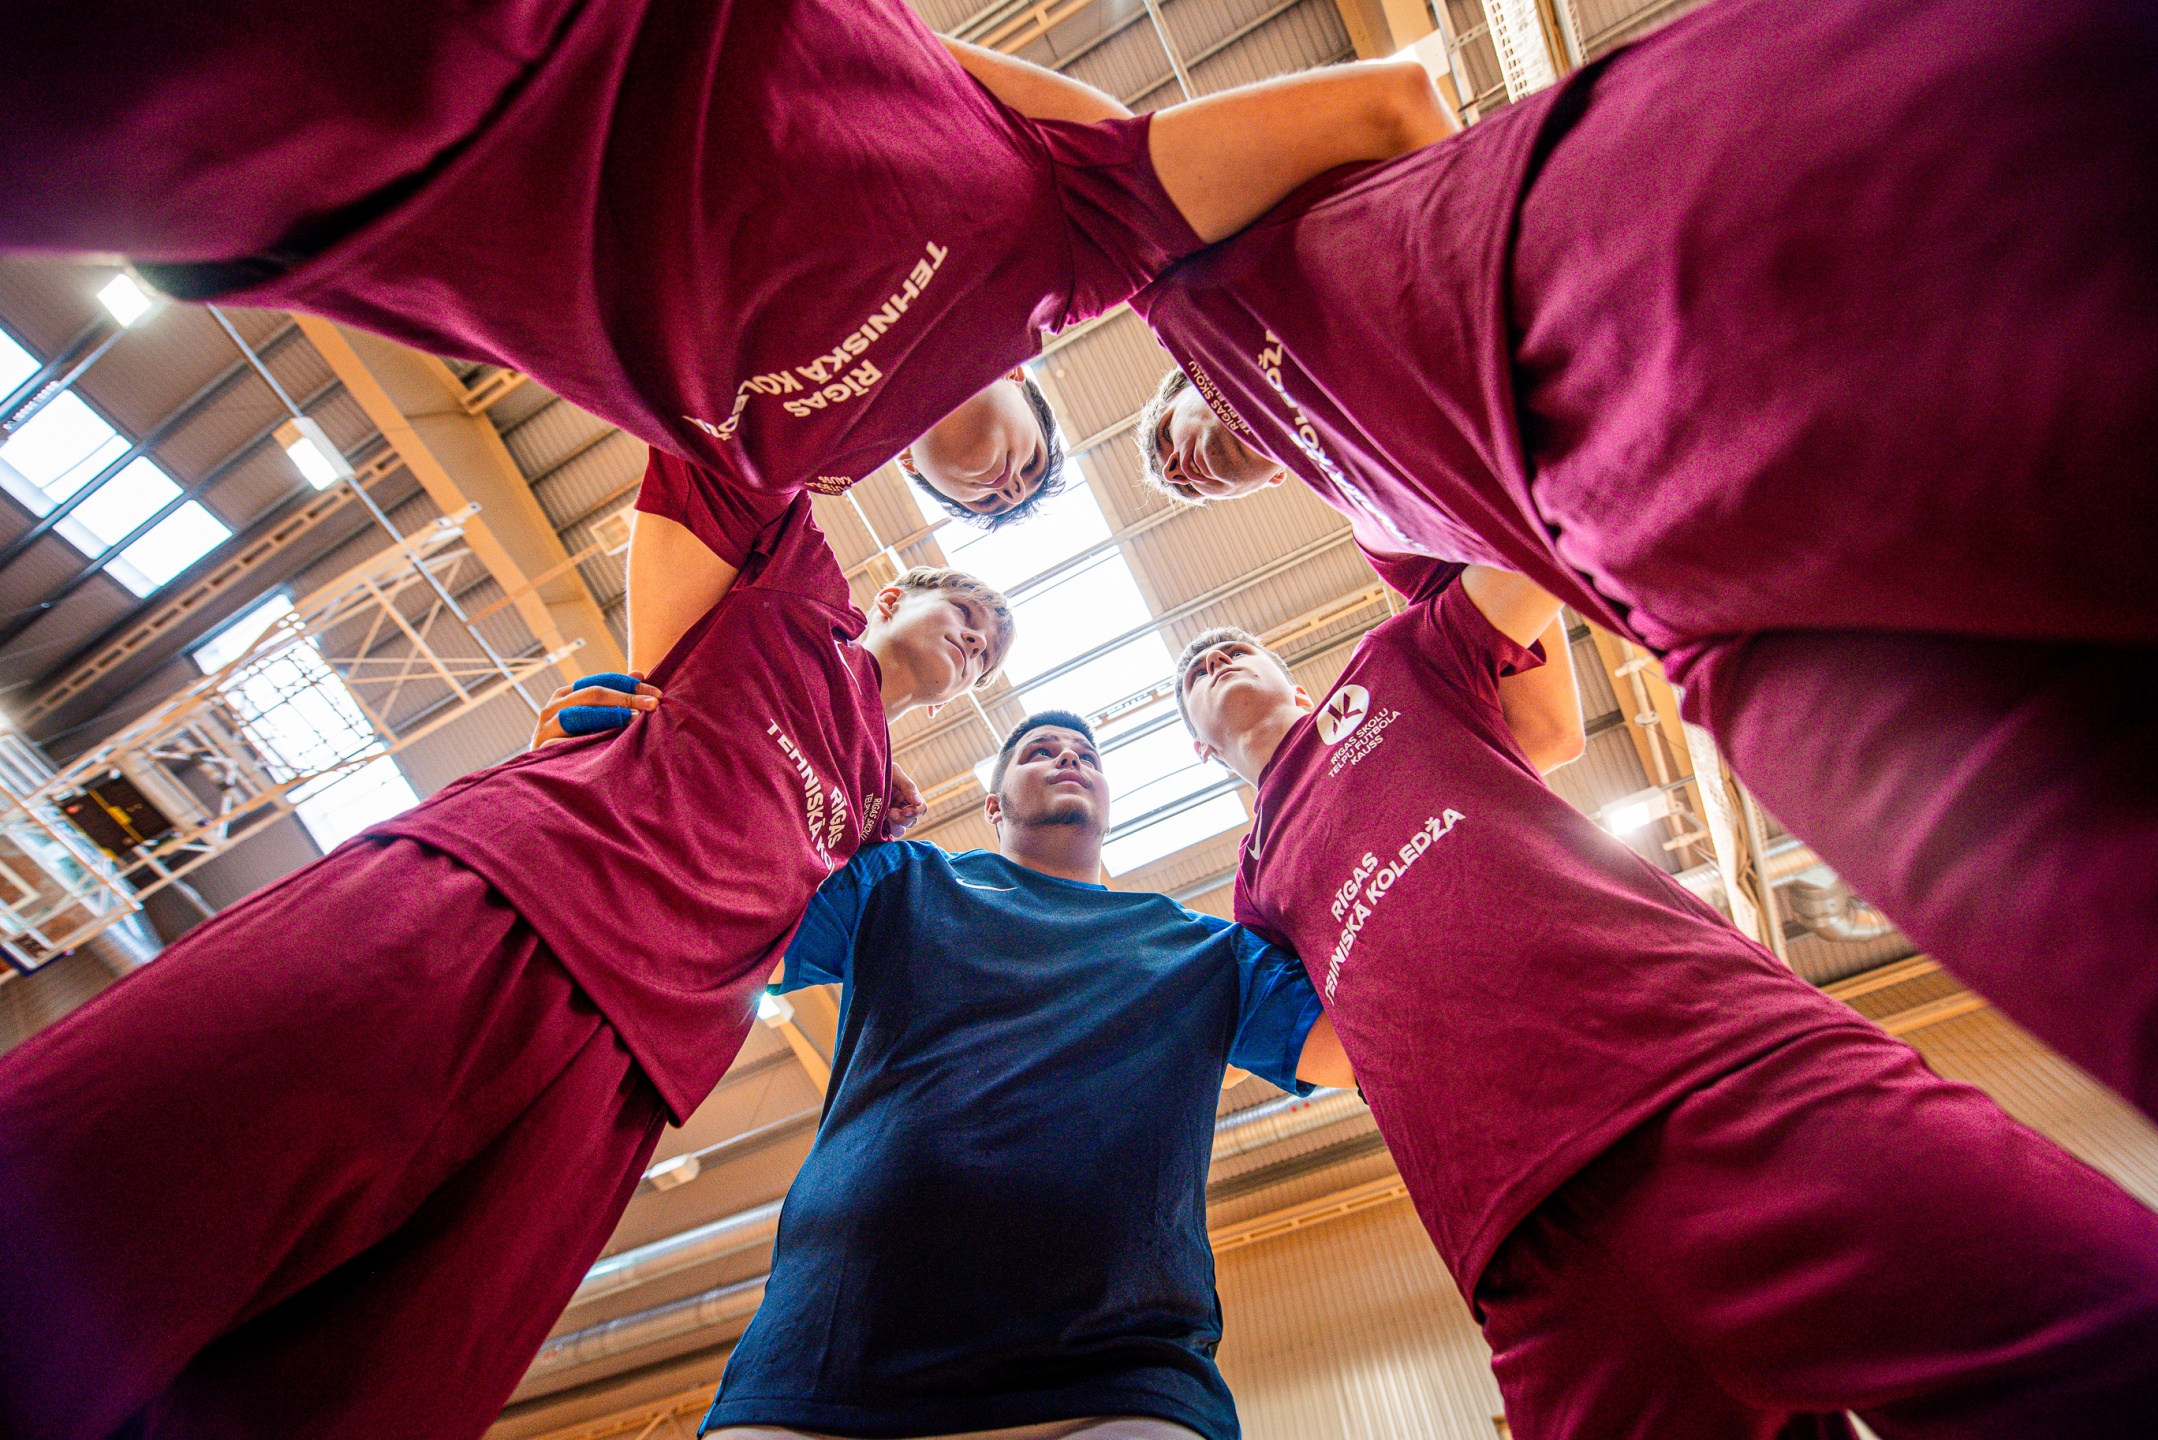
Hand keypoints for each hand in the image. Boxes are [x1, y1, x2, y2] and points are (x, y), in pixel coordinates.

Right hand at [531, 672, 660, 748]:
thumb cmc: (578, 747)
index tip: (656, 693)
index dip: (629, 685)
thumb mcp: (596, 721)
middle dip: (626, 697)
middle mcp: (552, 708)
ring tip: (635, 718)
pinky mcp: (543, 749)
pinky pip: (566, 741)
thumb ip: (614, 699)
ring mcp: (545, 728)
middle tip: (652, 704)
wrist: (550, 783)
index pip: (600, 681)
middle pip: (592, 694)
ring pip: (577, 714)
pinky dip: (588, 739)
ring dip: (609, 714)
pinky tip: (610, 743)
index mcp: (565, 696)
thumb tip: (639, 673)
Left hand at [883, 762, 927, 837]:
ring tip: (883, 816)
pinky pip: (886, 834)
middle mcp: (902, 808)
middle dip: (902, 819)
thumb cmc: (878, 769)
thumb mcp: (894, 772)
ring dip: (894, 826)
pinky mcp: (878, 824)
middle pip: (912, 822)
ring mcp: (890, 817)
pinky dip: (884, 832)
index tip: (904, 810)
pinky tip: (877, 824)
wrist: (858, 771)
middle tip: (890, 812)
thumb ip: (908, 786)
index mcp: (908, 797)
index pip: (921, 809)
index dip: (916, 812)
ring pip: (900, 830)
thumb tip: (918, 802)